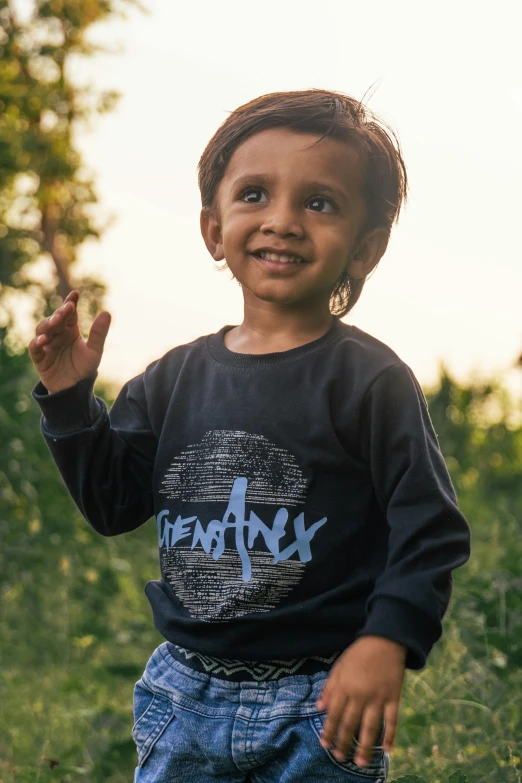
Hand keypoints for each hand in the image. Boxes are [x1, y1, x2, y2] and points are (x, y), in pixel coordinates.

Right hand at [28, 290, 110, 393]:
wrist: (74, 389)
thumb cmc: (84, 368)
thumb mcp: (95, 351)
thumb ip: (99, 333)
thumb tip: (107, 312)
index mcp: (70, 329)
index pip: (69, 313)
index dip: (71, 303)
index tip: (75, 294)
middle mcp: (58, 334)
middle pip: (55, 319)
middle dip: (60, 313)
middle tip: (67, 309)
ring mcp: (47, 344)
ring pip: (42, 329)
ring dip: (48, 324)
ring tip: (56, 322)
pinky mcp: (39, 357)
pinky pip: (35, 347)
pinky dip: (37, 342)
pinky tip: (44, 339)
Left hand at [315, 635, 405, 767]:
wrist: (385, 640)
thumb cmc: (359, 653)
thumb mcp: (339, 666)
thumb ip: (329, 687)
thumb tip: (319, 708)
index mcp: (344, 687)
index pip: (334, 714)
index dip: (328, 730)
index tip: (324, 745)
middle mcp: (360, 695)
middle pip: (350, 724)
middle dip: (344, 742)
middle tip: (339, 757)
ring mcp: (378, 697)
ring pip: (370, 727)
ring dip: (364, 747)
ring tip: (360, 762)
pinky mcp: (394, 697)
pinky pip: (392, 720)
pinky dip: (390, 735)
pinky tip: (386, 749)